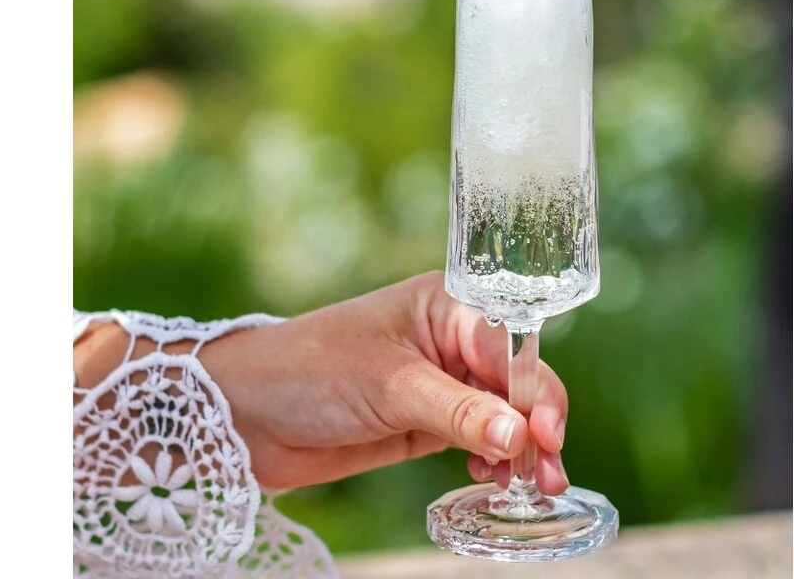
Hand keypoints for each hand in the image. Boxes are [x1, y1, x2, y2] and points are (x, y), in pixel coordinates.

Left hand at [200, 271, 570, 492]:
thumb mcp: (389, 386)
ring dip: (519, 449)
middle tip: (548, 472)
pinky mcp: (424, 421)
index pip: (512, 345)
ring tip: (533, 487)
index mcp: (447, 306)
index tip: (546, 434)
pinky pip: (475, 438)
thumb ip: (457, 411)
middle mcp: (450, 340)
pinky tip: (491, 479)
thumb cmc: (311, 370)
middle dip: (536, 426)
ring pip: (501, 415)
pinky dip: (490, 459)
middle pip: (515, 382)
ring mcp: (439, 383)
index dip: (536, 390)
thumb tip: (519, 435)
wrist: (245, 412)